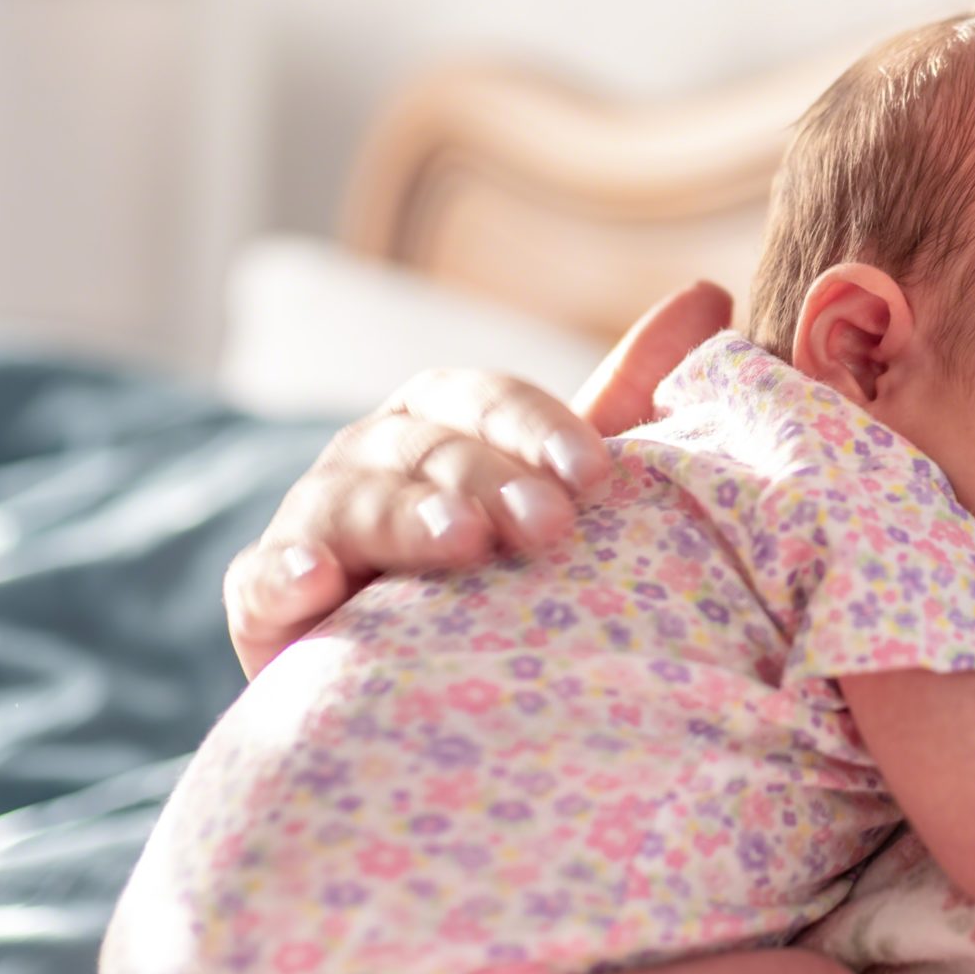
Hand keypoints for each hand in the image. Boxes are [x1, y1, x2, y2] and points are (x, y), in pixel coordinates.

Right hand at [222, 280, 731, 675]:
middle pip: (427, 448)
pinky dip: (282, 575)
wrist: (412, 681)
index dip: (538, 428)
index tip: (598, 472)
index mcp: (445, 421)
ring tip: (461, 543)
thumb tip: (713, 293)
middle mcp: (373, 456)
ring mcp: (314, 522)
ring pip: (350, 502)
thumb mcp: (564, 483)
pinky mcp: (266, 602)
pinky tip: (312, 585)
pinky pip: (261, 580)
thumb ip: (628, 400)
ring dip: (405, 518)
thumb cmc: (504, 567)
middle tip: (549, 525)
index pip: (486, 401)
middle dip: (489, 479)